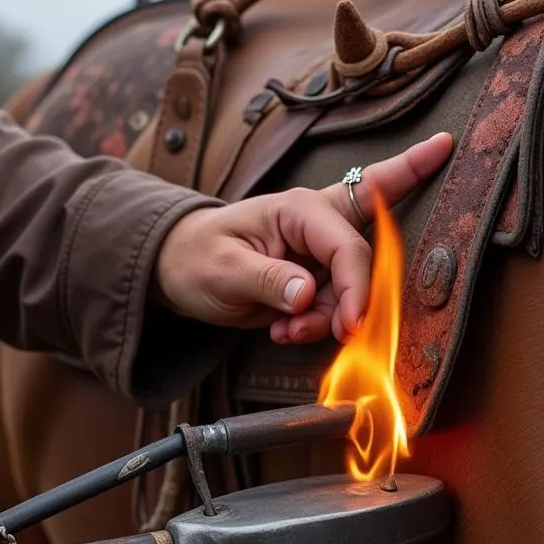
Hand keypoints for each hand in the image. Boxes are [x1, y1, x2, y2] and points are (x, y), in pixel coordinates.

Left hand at [153, 131, 452, 343]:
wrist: (179, 270)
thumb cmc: (196, 256)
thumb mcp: (224, 270)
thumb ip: (267, 280)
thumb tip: (307, 295)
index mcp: (298, 210)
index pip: (345, 246)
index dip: (357, 287)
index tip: (351, 325)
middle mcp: (317, 226)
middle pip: (363, 258)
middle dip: (354, 302)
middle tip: (337, 334)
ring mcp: (318, 254)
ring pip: (350, 292)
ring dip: (325, 321)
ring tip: (285, 332)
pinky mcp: (315, 280)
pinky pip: (334, 307)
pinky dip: (314, 326)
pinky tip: (283, 330)